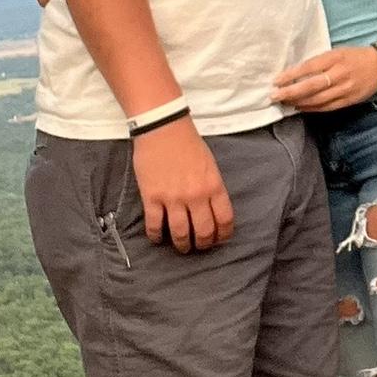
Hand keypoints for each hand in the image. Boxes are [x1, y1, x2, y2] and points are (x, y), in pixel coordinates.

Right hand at [131, 117, 234, 252]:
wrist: (164, 129)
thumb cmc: (189, 144)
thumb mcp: (211, 166)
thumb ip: (212, 188)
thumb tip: (212, 209)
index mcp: (214, 186)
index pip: (225, 219)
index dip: (224, 234)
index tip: (220, 239)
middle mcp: (196, 196)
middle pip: (204, 231)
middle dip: (203, 244)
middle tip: (199, 246)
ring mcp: (173, 198)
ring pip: (180, 233)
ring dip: (182, 245)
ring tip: (182, 247)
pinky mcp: (152, 198)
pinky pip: (155, 225)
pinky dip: (157, 236)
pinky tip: (158, 238)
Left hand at [272, 46, 376, 110]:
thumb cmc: (355, 56)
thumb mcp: (337, 52)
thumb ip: (320, 62)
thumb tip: (296, 74)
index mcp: (335, 58)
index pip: (309, 68)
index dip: (291, 76)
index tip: (276, 81)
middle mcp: (340, 74)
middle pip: (311, 86)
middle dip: (290, 92)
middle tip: (274, 96)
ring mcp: (345, 89)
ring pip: (317, 99)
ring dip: (298, 102)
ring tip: (285, 102)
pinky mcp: (349, 100)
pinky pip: (327, 107)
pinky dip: (312, 108)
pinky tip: (300, 107)